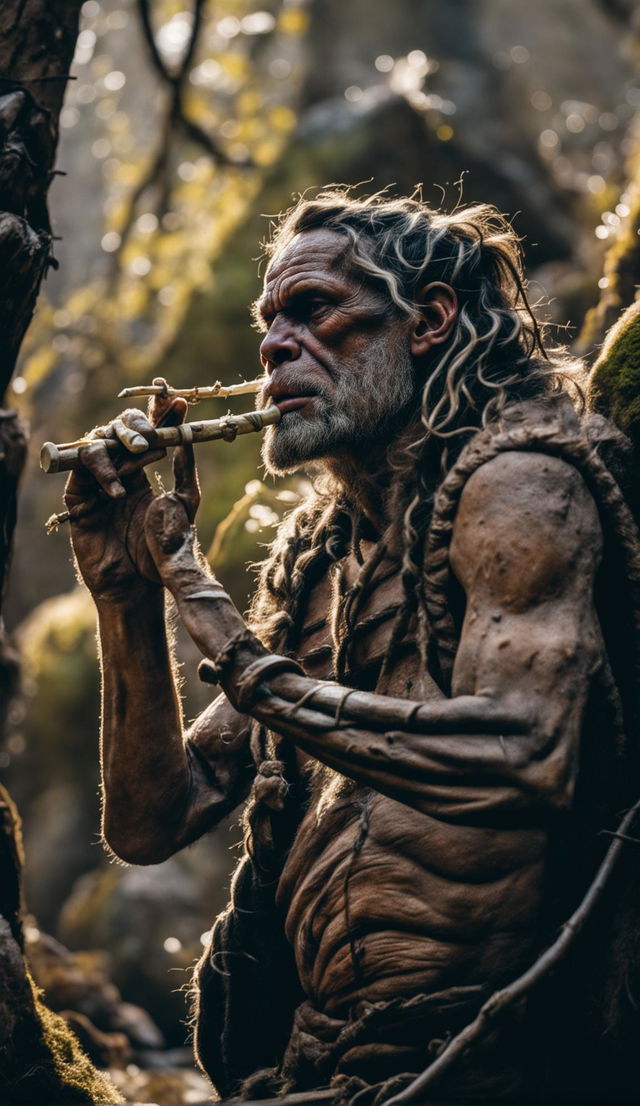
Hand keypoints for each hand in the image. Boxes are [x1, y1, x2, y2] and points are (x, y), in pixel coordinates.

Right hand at [64, 394, 197, 601]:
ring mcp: (95, 482)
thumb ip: (185, 470)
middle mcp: (116, 471)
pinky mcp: (78, 497)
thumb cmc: (160, 548)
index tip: (174, 399)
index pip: (146, 431)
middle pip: (119, 429)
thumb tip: (188, 435)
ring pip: (98, 441)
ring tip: (143, 454)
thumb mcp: (183, 504)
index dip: (158, 413)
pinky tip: (120, 490)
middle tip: (153, 432)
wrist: (138, 583)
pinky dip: (102, 471)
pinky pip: (82, 469)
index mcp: (140, 469)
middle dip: (136, 424)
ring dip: (121, 443)